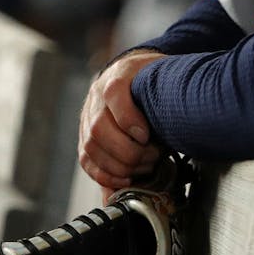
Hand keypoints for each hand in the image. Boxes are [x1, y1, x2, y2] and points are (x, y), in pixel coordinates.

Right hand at [78, 49, 163, 190]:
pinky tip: (127, 179)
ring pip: (91, 148)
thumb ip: (167, 97)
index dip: (128, 118)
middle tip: (153, 155)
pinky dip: (107, 176)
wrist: (136, 79)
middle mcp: (97, 96)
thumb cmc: (155, 84)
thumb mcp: (164, 80)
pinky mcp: (85, 138)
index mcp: (118, 75)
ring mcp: (87, 118)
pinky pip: (86, 161)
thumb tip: (169, 125)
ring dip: (121, 166)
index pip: (114, 93)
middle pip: (99, 128)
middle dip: (129, 151)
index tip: (146, 136)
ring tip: (146, 165)